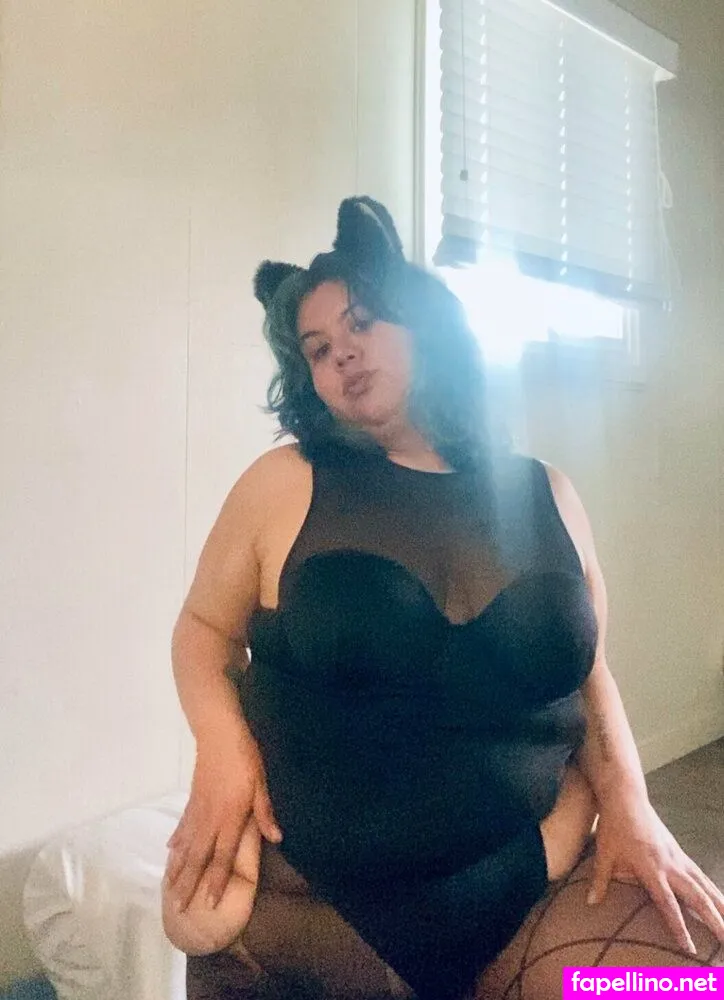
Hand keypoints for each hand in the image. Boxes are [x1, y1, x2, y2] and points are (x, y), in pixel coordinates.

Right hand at [165, 730, 281, 912]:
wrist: (219, 734)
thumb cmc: (244, 758)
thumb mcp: (261, 783)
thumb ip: (265, 812)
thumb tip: (276, 838)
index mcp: (229, 817)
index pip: (222, 856)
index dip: (216, 880)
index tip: (209, 904)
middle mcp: (210, 819)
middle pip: (198, 857)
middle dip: (189, 884)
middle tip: (180, 908)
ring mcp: (198, 810)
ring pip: (185, 845)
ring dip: (177, 868)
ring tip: (169, 889)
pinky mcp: (192, 800)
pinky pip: (182, 826)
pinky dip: (176, 841)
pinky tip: (170, 852)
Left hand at [589, 789, 723, 953]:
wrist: (626, 797)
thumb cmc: (613, 826)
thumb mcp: (604, 854)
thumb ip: (600, 881)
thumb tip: (590, 904)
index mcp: (650, 868)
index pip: (667, 903)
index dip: (679, 926)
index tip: (690, 949)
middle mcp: (670, 864)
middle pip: (697, 896)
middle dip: (714, 920)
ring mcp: (678, 857)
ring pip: (705, 885)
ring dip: (721, 905)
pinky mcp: (680, 852)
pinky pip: (701, 875)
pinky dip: (713, 890)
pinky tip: (721, 902)